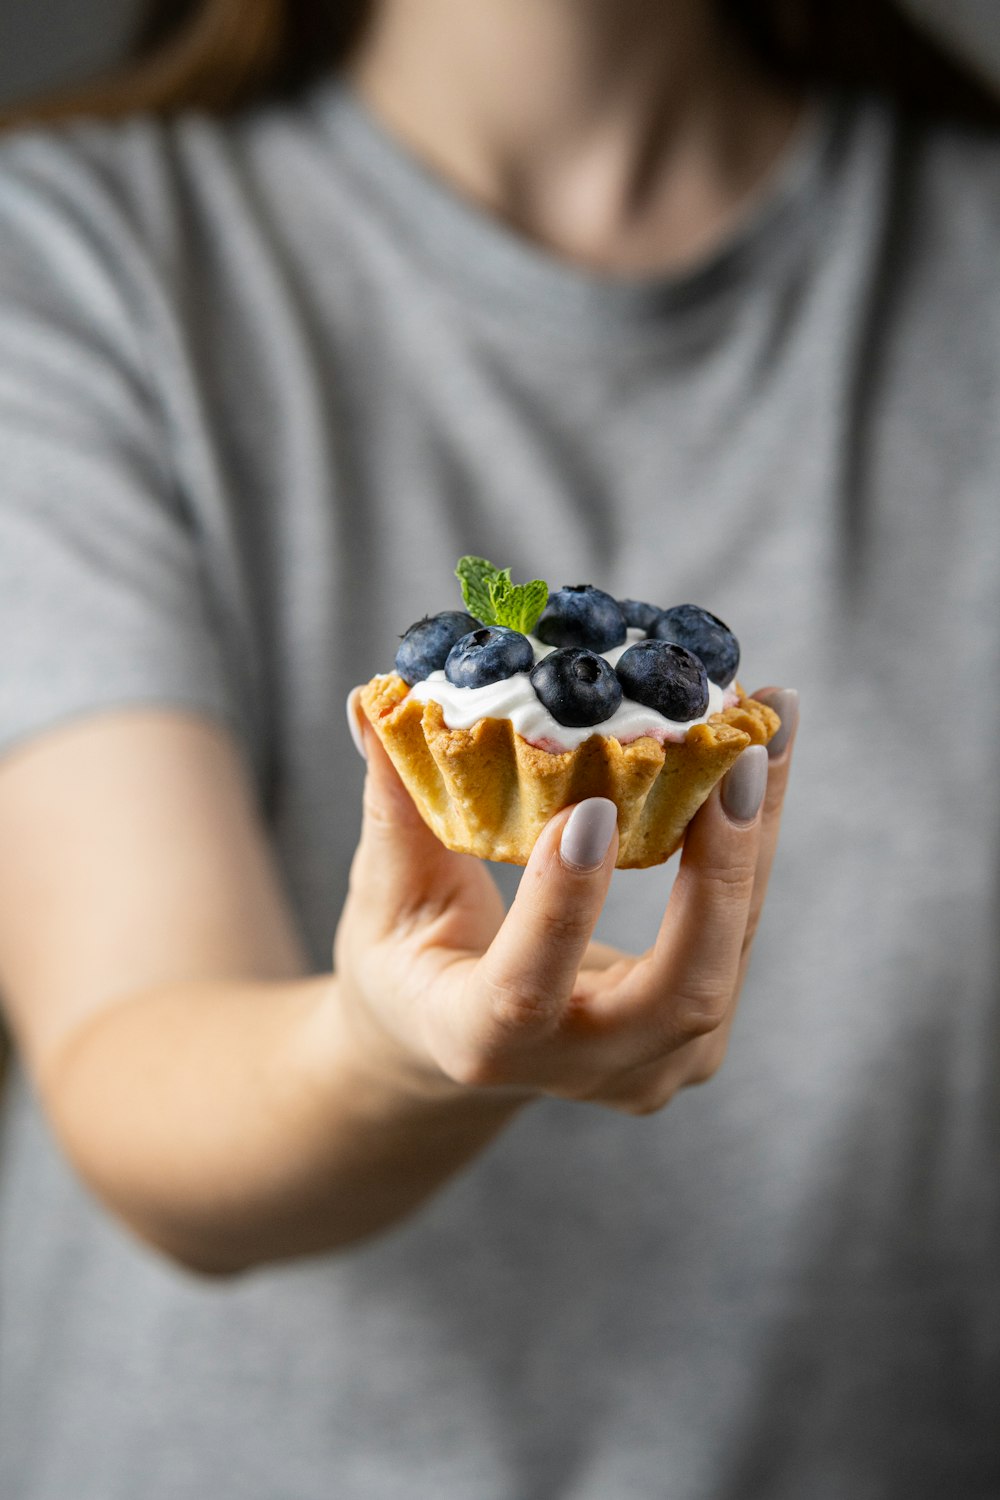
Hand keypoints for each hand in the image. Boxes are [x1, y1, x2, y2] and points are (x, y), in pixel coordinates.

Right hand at [337, 687, 796, 1114]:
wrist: (450, 1042)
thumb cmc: (406, 958)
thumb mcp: (384, 892)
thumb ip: (392, 806)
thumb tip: (375, 701)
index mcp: (479, 1044)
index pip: (526, 992)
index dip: (563, 906)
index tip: (591, 807)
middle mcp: (580, 1070)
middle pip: (681, 993)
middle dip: (723, 874)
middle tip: (738, 760)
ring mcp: (649, 1064)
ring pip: (729, 958)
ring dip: (757, 838)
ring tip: (770, 725)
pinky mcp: (692, 1037)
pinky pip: (737, 936)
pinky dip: (755, 847)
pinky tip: (760, 760)